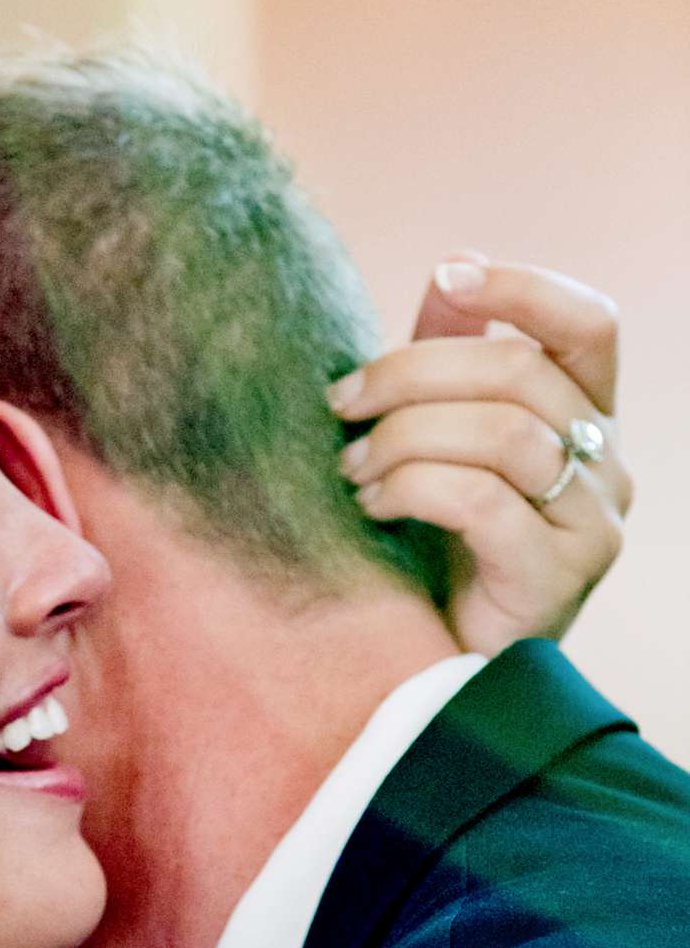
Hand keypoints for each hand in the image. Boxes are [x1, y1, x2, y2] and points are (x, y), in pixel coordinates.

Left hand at [328, 256, 627, 654]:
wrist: (441, 675)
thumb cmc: (436, 552)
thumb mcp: (440, 444)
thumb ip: (450, 366)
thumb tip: (448, 273)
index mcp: (586, 420)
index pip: (588, 325)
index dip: (522, 286)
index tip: (447, 272)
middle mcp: (605, 466)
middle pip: (522, 372)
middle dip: (413, 372)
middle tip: (342, 402)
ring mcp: (592, 524)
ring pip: (503, 433)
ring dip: (406, 436)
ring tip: (352, 468)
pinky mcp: (558, 577)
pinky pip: (484, 500)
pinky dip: (414, 488)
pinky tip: (372, 506)